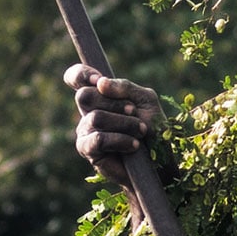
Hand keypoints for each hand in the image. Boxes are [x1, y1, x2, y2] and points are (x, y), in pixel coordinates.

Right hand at [64, 63, 163, 187]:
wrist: (159, 161)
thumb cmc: (153, 128)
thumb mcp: (146, 100)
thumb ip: (125, 87)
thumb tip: (101, 83)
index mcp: (100, 95)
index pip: (77, 78)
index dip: (82, 74)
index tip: (99, 80)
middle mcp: (88, 111)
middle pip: (85, 96)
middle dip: (115, 103)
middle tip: (134, 112)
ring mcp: (85, 130)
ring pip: (95, 117)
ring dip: (125, 123)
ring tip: (141, 131)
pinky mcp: (87, 149)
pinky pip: (98, 139)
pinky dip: (120, 140)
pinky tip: (134, 145)